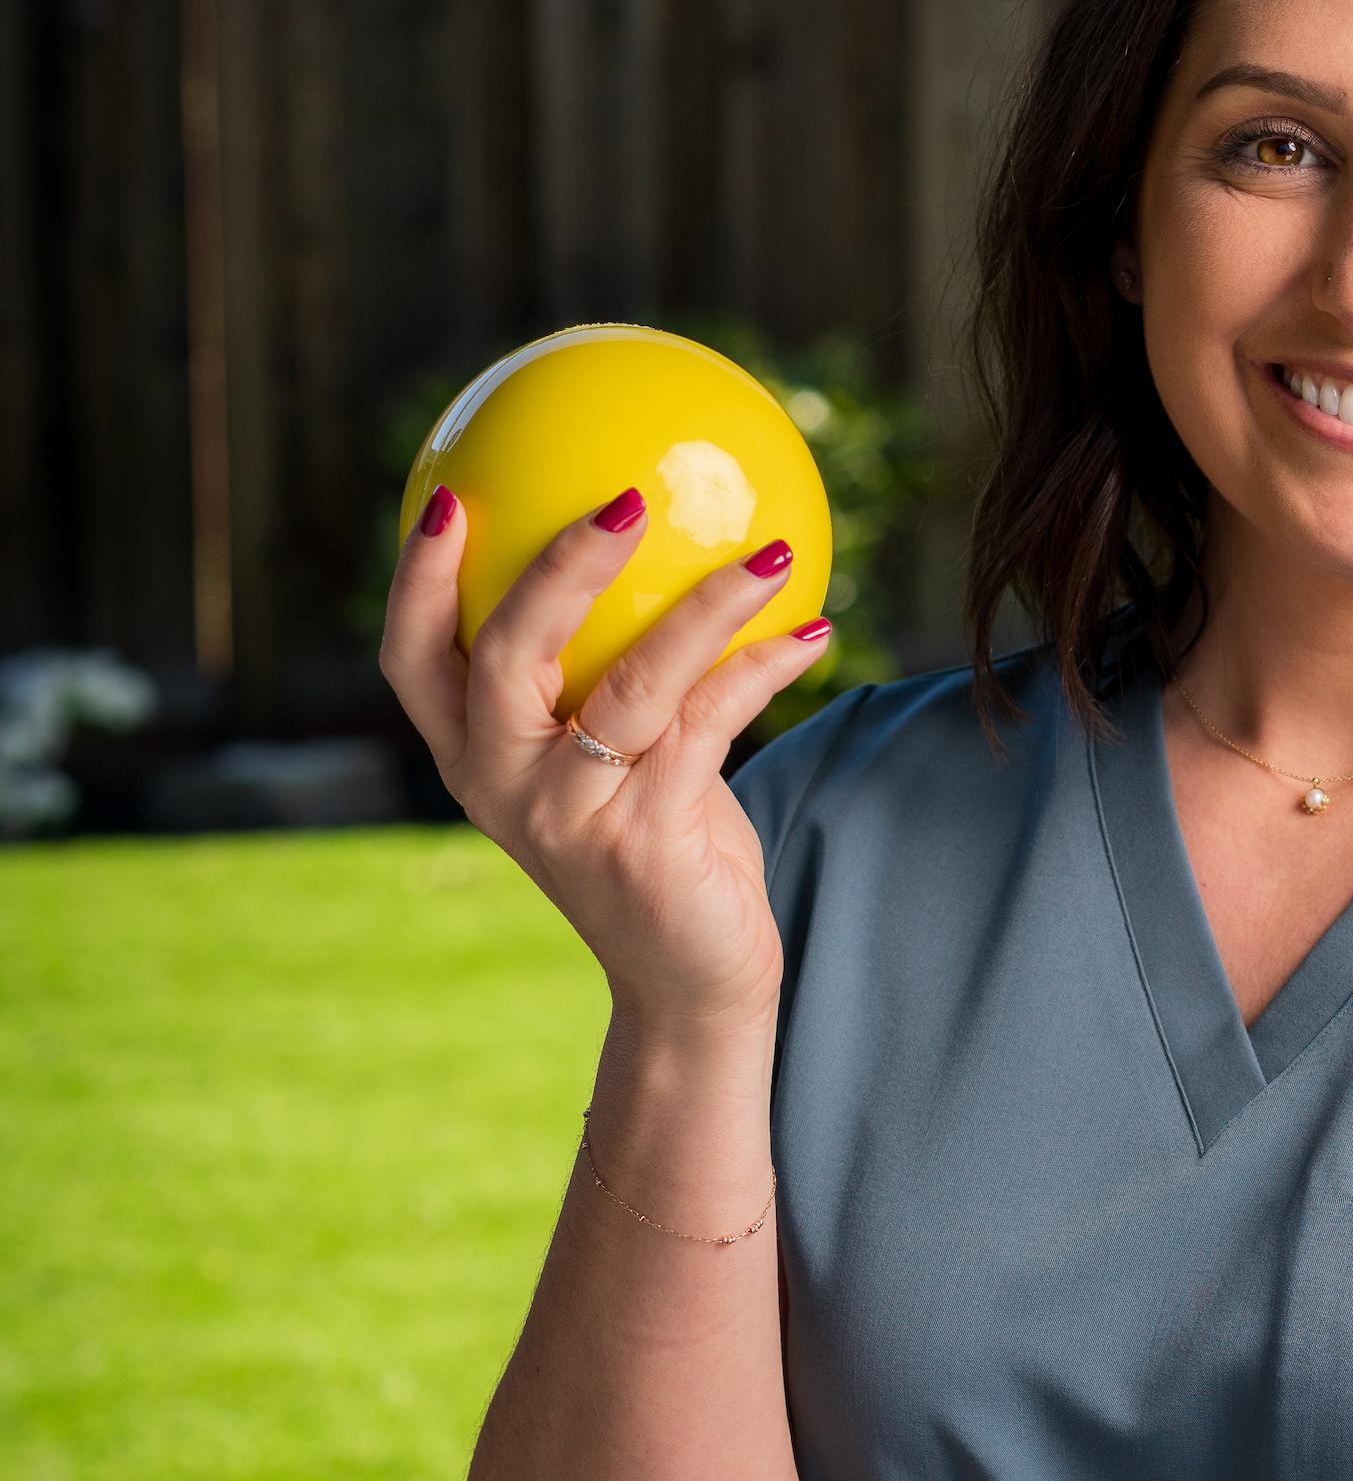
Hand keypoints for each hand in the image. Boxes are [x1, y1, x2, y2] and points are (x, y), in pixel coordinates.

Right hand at [380, 484, 830, 1033]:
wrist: (688, 985)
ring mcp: (573, 818)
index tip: (450, 495)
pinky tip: (814, 631)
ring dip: (707, 606)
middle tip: (625, 500)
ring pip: (630, 683)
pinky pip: (710, 725)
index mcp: (473, 760)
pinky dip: (764, 668)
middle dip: (559, 566)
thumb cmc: (654, 848)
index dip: (417, 577)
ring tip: (768, 551)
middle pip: (504, 653)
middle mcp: (505, 787)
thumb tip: (649, 552)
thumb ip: (599, 680)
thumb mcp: (606, 763)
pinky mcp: (649, 842)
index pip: (411, 660)